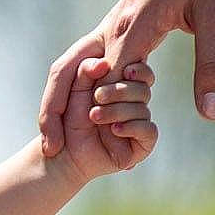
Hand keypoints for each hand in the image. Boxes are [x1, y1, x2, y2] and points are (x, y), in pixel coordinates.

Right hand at [38, 0, 214, 156]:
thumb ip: (213, 67)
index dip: (100, 111)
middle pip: (73, 72)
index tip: (93, 146)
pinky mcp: (120, 18)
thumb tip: (211, 115)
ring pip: (75, 64)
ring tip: (52, 134)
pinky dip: (77, 83)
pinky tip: (79, 103)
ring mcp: (114, 19)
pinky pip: (90, 55)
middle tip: (51, 147)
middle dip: (57, 110)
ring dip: (60, 98)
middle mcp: (115, 23)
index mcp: (135, 24)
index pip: (109, 77)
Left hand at [49, 57, 157, 183]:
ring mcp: (139, 122)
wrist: (65, 150)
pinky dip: (132, 127)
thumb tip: (103, 63)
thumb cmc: (68, 116)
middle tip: (97, 97)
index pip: (141, 72)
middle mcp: (135, 103)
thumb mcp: (72, 88)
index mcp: (123, 85)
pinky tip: (114, 128)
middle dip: (119, 91)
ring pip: (143, 109)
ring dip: (117, 111)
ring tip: (94, 116)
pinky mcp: (142, 143)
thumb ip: (84, 71)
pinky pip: (149, 130)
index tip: (125, 71)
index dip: (137, 70)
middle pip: (143, 89)